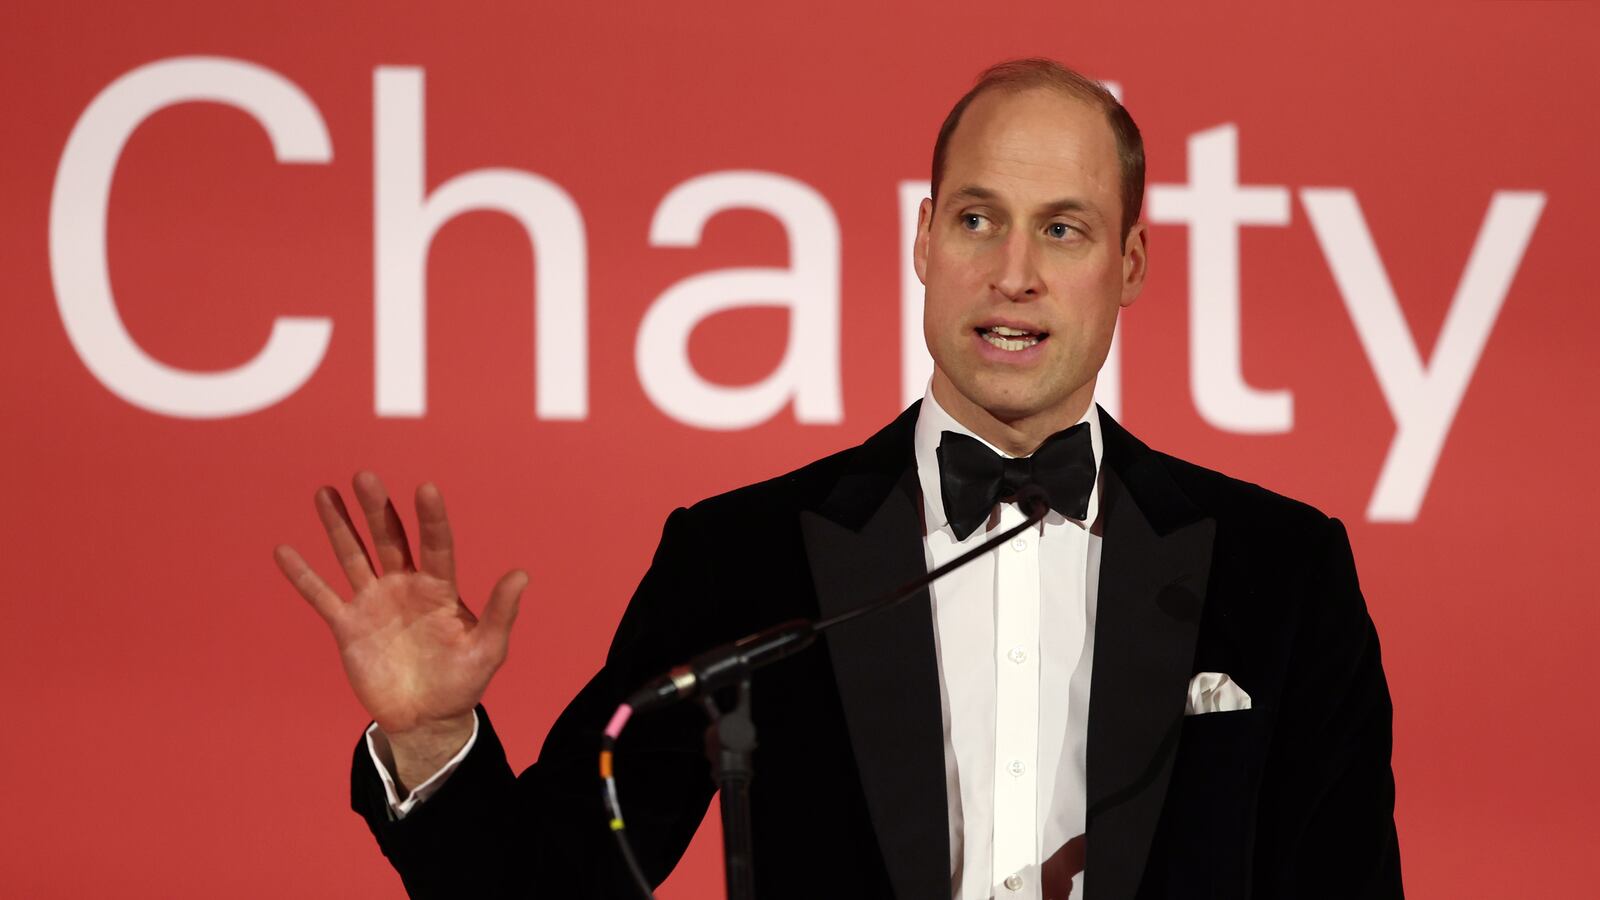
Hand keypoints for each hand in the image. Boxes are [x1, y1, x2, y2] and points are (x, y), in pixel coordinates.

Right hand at [275, 472, 526, 746]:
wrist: (427, 718)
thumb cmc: (463, 682)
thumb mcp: (487, 650)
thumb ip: (501, 612)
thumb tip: (523, 574)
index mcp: (440, 588)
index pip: (437, 544)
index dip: (432, 519)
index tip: (427, 488)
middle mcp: (404, 586)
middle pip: (389, 539)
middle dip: (378, 509)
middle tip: (366, 476)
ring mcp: (374, 602)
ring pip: (353, 556)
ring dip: (339, 526)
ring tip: (327, 492)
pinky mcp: (348, 626)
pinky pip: (321, 596)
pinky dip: (303, 575)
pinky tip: (285, 550)